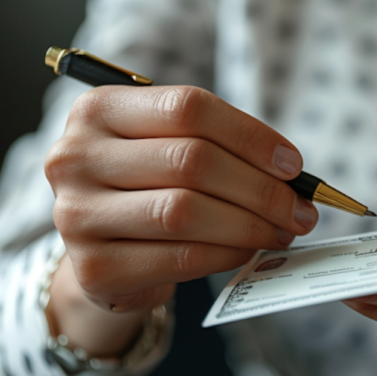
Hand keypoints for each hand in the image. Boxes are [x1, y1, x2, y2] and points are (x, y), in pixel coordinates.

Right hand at [45, 85, 318, 312]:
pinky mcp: (94, 268)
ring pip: (185, 212)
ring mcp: (77, 215)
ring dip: (250, 224)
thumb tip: (288, 170)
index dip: (251, 136)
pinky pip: (180, 257)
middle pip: (191, 161)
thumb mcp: (166, 149)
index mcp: (98, 109)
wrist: (105, 251)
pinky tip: (249, 249)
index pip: (187, 108)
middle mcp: (75, 156)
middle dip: (261, 188)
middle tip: (301, 208)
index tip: (292, 164)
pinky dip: (227, 253)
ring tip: (283, 229)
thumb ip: (216, 146)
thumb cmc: (147, 187)